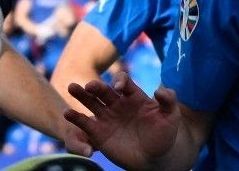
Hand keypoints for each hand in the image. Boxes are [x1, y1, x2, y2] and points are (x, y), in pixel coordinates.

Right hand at [64, 75, 181, 166]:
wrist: (154, 159)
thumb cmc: (164, 135)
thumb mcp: (171, 117)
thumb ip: (169, 101)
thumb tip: (160, 89)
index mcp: (134, 95)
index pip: (124, 82)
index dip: (121, 80)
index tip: (120, 86)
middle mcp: (118, 103)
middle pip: (104, 90)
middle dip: (96, 86)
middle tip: (90, 85)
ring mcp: (107, 117)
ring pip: (91, 102)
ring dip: (81, 94)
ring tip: (72, 87)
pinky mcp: (98, 133)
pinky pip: (85, 123)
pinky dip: (75, 117)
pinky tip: (67, 113)